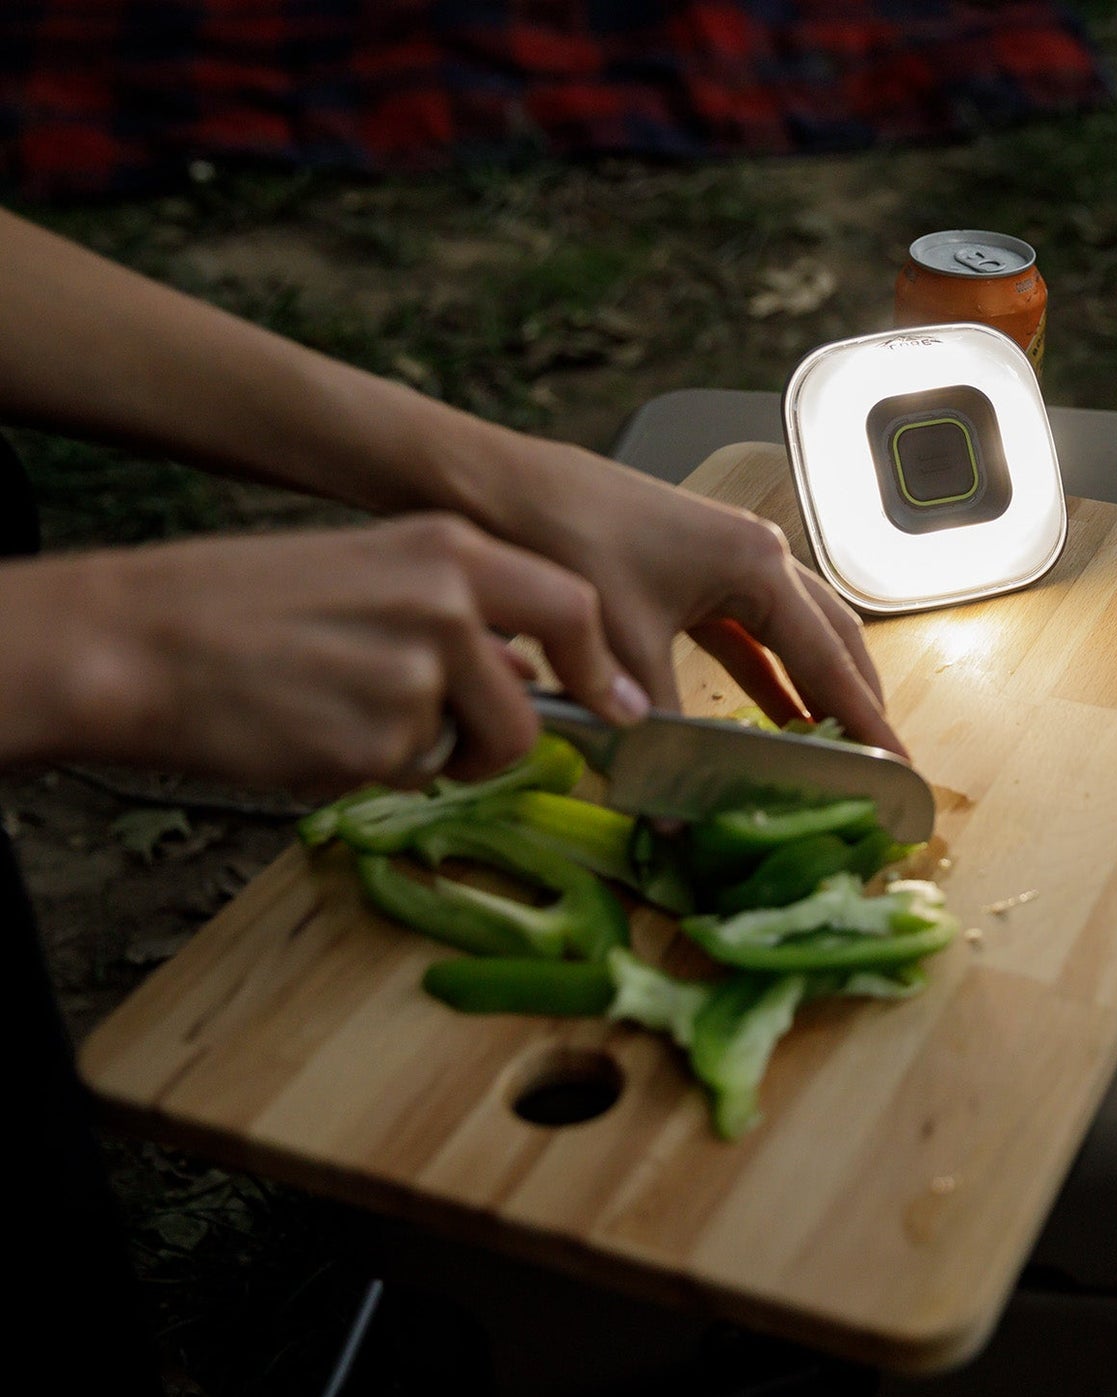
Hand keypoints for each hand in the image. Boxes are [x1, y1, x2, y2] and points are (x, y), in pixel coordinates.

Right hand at [0, 515, 654, 789]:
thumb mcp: (368, 571)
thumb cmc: (241, 606)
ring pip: (473, 749)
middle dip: (505, 742)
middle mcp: (448, 603)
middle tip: (458, 745)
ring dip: (430, 755)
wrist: (141, 639)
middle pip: (531, 707)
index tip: (620, 706)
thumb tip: (518, 666)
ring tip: (348, 718)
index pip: (570, 606)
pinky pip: (409, 774)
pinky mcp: (382, 737)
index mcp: (448, 548)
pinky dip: (371, 768)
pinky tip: (311, 729)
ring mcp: (419, 672)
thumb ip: (452, 610)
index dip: (599, 667)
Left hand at [439, 432, 907, 756]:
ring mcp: (728, 559)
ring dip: (816, 688)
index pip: (829, 658)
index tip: (897, 766)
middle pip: (831, 638)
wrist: (501, 485)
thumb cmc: (565, 537)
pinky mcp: (695, 570)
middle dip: (856, 701)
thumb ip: (658, 724)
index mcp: (757, 564)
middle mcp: (757, 554)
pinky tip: (775, 712)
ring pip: (795, 633)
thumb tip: (673, 809)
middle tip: (878, 764)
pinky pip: (750, 633)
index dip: (864, 720)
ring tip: (836, 748)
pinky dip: (768, 674)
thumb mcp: (620, 641)